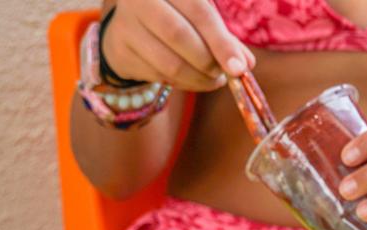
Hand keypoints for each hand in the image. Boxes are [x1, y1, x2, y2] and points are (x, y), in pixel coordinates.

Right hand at [102, 0, 255, 91]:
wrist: (130, 26)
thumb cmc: (175, 16)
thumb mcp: (199, 18)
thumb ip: (222, 37)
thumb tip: (246, 64)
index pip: (199, 12)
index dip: (221, 42)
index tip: (240, 67)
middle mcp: (139, 0)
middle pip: (179, 36)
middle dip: (208, 62)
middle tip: (224, 74)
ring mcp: (125, 25)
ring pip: (169, 62)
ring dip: (198, 79)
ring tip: (214, 81)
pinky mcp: (120, 51)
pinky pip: (159, 75)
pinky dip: (183, 83)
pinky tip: (193, 80)